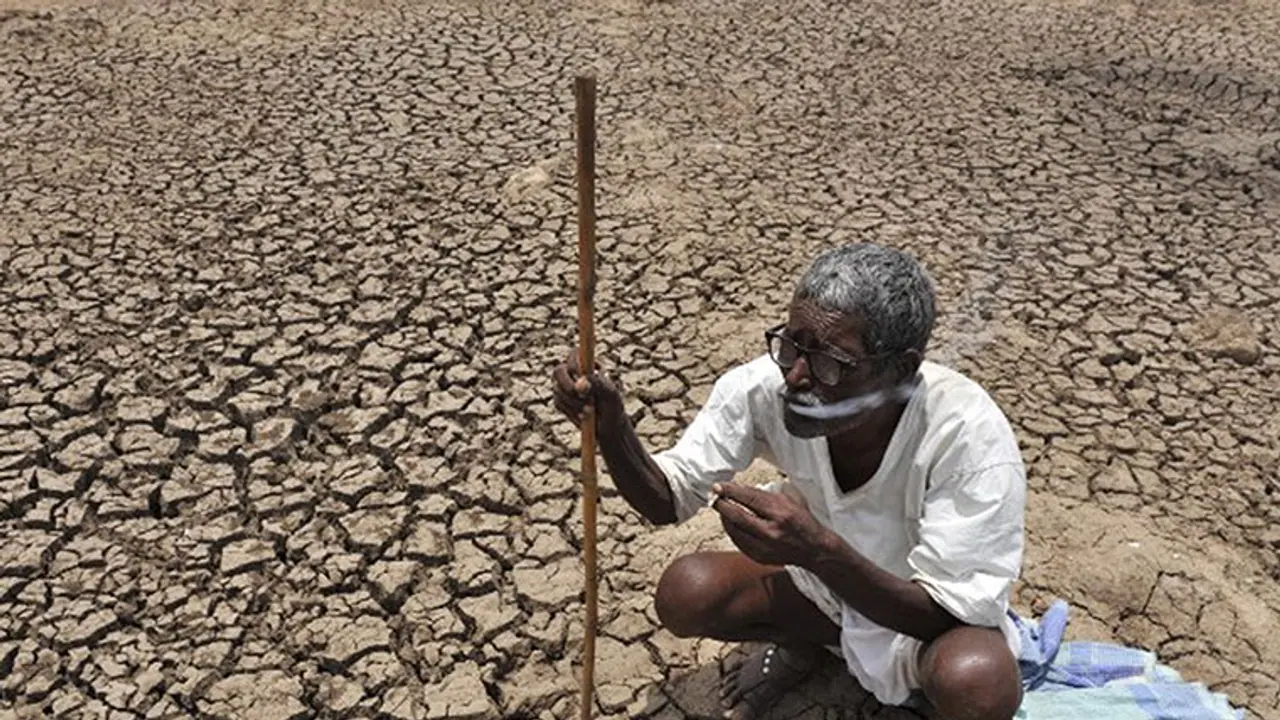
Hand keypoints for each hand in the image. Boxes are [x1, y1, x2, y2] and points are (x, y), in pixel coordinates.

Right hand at [551, 348, 626, 430]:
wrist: (608, 426)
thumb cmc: (613, 406)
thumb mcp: (610, 394)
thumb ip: (597, 384)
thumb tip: (580, 383)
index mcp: (587, 364)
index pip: (574, 355)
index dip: (574, 364)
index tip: (581, 375)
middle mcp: (573, 373)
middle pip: (558, 371)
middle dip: (568, 385)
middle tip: (581, 396)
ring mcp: (565, 387)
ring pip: (558, 389)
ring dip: (574, 402)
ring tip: (591, 410)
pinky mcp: (560, 401)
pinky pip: (558, 403)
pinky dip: (570, 410)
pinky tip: (583, 416)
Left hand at [710, 482, 833, 567]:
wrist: (813, 549)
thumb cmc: (802, 521)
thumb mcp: (789, 500)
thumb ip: (764, 495)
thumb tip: (738, 488)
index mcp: (781, 514)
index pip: (749, 499)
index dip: (731, 491)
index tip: (718, 486)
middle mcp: (771, 532)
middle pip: (738, 516)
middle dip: (722, 504)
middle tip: (714, 496)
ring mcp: (764, 547)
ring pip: (734, 530)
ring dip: (724, 518)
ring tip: (721, 507)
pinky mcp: (760, 557)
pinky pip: (738, 542)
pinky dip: (732, 530)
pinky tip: (730, 522)